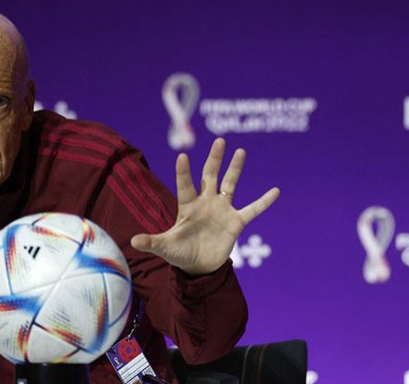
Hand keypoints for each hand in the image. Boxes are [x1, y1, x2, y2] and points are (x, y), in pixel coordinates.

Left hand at [131, 138, 279, 275]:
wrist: (198, 267)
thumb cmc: (179, 253)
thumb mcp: (165, 247)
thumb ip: (151, 242)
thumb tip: (132, 241)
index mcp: (188, 205)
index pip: (185, 184)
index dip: (184, 172)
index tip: (182, 156)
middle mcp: (206, 202)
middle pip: (210, 175)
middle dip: (215, 158)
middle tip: (220, 140)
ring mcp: (222, 209)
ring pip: (230, 184)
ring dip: (235, 169)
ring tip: (241, 151)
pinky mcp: (236, 222)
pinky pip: (253, 209)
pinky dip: (264, 201)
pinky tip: (276, 190)